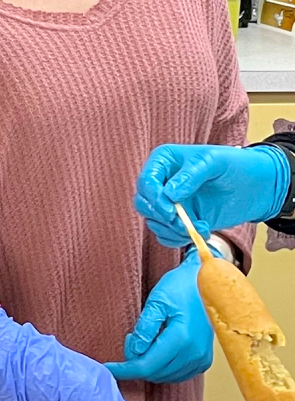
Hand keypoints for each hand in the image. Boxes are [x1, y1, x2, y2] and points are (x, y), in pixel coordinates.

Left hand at [110, 253, 212, 384]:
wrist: (208, 282)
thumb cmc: (181, 287)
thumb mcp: (157, 301)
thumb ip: (145, 328)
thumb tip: (134, 352)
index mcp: (182, 338)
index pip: (147, 365)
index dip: (125, 369)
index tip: (108, 368)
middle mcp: (194, 353)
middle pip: (155, 373)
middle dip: (136, 363)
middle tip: (130, 339)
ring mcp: (202, 358)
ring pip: (166, 377)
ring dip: (150, 366)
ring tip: (145, 341)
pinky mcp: (204, 360)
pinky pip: (179, 374)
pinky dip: (163, 368)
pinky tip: (157, 350)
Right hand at [135, 144, 289, 245]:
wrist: (257, 185)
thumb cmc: (236, 165)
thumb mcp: (214, 162)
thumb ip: (191, 175)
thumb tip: (170, 194)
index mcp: (164, 162)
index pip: (146, 182)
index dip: (155, 198)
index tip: (171, 210)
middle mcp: (162, 182)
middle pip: (144, 203)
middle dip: (162, 217)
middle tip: (182, 223)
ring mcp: (169, 202)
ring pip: (153, 222)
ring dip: (172, 230)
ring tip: (199, 227)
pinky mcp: (179, 220)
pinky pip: (166, 234)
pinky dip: (178, 239)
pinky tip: (200, 231)